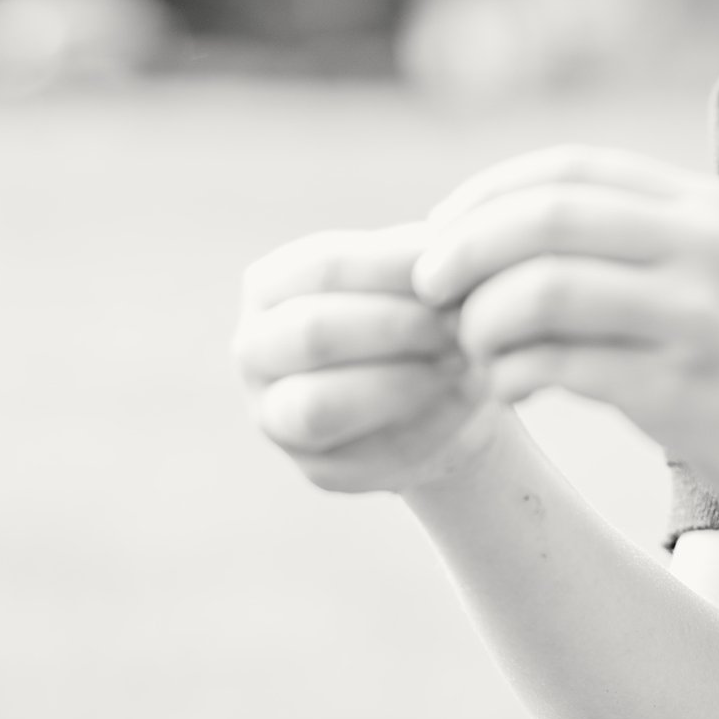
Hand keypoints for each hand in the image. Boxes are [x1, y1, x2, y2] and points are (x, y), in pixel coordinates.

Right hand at [235, 225, 502, 494]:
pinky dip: (420, 427)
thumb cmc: (424, 316)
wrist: (444, 394)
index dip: (393, 266)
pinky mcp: (318, 471)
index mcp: (270, 287)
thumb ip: (421, 263)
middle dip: (396, 327)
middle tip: (461, 324)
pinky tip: (463, 403)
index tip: (455, 270)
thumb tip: (442, 246)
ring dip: (402, 382)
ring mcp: (275, 417)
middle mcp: (255, 351)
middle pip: (313, 333)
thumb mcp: (420, 280)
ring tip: (462, 362)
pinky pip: (363, 455)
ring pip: (321, 404)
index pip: (324, 267)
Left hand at [410, 147, 718, 525]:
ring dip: (481, 321)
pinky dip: (511, 376)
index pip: (567, 170)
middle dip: (463, 250)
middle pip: (543, 218)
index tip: (442, 234)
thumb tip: (507, 226)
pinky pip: (559, 367)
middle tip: (429, 290)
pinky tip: (508, 391)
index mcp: (703, 208)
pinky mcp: (681, 389)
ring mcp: (694, 317)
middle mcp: (702, 248)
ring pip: (540, 291)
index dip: (487, 195)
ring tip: (473, 350)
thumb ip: (641, 239)